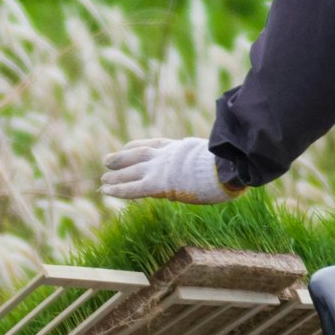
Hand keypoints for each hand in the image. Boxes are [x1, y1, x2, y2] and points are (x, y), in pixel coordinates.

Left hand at [101, 136, 234, 205]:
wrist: (226, 167)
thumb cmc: (231, 164)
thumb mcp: (222, 155)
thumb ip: (215, 158)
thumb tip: (231, 165)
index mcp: (182, 147)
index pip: (156, 144)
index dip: (140, 145)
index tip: (128, 146)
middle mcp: (167, 155)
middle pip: (139, 155)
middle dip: (122, 158)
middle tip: (107, 161)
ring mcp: (161, 168)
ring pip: (131, 171)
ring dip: (115, 174)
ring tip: (102, 178)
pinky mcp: (158, 184)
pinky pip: (132, 188)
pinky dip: (117, 189)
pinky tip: (105, 191)